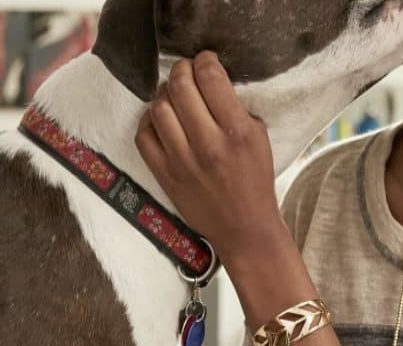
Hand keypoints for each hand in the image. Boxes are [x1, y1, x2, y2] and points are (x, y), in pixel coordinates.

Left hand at [137, 54, 290, 267]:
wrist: (244, 228)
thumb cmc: (254, 180)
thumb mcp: (259, 139)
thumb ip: (236, 109)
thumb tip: (210, 81)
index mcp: (237, 132)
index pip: (211, 78)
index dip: (204, 60)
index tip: (205, 60)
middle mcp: (208, 144)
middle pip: (180, 87)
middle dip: (181, 70)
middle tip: (185, 72)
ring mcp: (182, 161)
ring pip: (159, 108)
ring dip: (163, 94)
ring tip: (173, 95)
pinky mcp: (165, 176)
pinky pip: (143, 136)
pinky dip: (148, 121)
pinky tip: (160, 120)